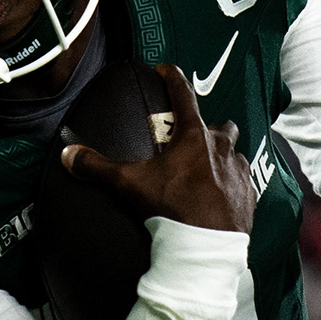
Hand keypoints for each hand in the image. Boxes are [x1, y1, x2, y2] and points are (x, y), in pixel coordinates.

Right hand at [61, 64, 251, 234]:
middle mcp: (221, 148)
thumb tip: (71, 156)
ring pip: (234, 153)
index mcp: (193, 137)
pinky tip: (219, 195)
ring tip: (205, 171)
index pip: (183, 95)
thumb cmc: (173, 210)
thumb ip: (98, 167)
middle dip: (207, 128)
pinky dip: (231, 184)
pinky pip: (242, 181)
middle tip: (189, 141)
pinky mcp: (249, 195)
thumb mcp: (129, 185)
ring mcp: (239, 171)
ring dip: (222, 157)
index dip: (172, 78)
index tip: (166, 70)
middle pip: (219, 125)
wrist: (205, 249)